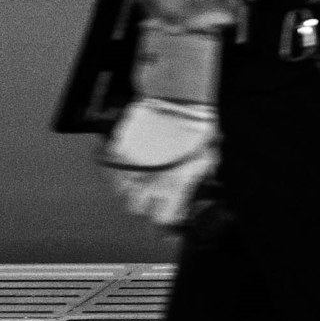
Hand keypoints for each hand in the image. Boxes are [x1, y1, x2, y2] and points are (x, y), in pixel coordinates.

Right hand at [98, 98, 217, 230]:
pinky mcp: (116, 152)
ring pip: (121, 192)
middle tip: (154, 194)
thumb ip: (198, 179)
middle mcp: (147, 182)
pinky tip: (130, 165)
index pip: (163, 219)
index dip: (168, 216)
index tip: (171, 212)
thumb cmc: (196, 129)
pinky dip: (118, 172)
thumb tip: (200, 189)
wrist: (176, 101)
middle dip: (146, 203)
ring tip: (142, 178)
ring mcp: (129, 167)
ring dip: (131, 189)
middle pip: (137, 208)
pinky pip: (111, 172)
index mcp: (172, 187)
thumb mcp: (207, 158)